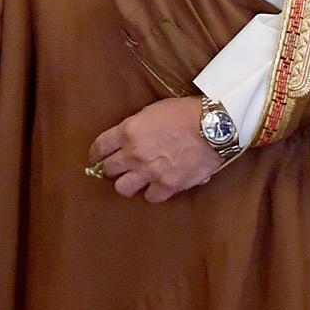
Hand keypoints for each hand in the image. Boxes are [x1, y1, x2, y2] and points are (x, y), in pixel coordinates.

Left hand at [86, 97, 223, 202]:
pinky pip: (150, 197)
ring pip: (123, 188)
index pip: (99, 147)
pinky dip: (152, 192)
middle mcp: (134, 153)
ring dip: (127, 184)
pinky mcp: (168, 185)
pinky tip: (156, 186)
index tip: (97, 158)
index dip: (96, 155)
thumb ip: (135, 127)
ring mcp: (150, 171)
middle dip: (111, 169)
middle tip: (118, 168)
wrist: (213, 127)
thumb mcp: (151, 111)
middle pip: (109, 169)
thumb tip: (126, 139)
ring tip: (135, 180)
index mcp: (128, 131)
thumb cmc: (184, 114)